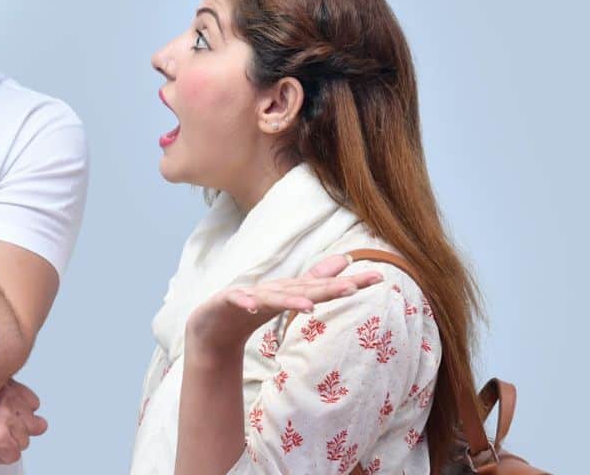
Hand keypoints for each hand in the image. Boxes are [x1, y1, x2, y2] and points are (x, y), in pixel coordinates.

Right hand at [0, 380, 47, 468]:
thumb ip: (9, 402)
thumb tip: (42, 423)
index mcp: (2, 383)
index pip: (31, 402)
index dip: (17, 416)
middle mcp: (6, 396)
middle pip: (30, 424)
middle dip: (12, 432)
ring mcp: (4, 416)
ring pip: (23, 441)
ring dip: (4, 445)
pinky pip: (13, 455)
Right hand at [185, 254, 382, 355]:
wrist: (210, 328)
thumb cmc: (251, 310)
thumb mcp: (288, 298)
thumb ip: (316, 280)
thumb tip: (345, 260)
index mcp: (289, 290)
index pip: (323, 286)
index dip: (349, 282)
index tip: (379, 279)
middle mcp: (272, 289)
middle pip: (303, 288)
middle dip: (327, 288)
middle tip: (353, 287)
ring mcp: (248, 295)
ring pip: (272, 297)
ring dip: (289, 300)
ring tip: (309, 306)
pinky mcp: (226, 302)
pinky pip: (237, 301)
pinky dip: (245, 302)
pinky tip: (254, 306)